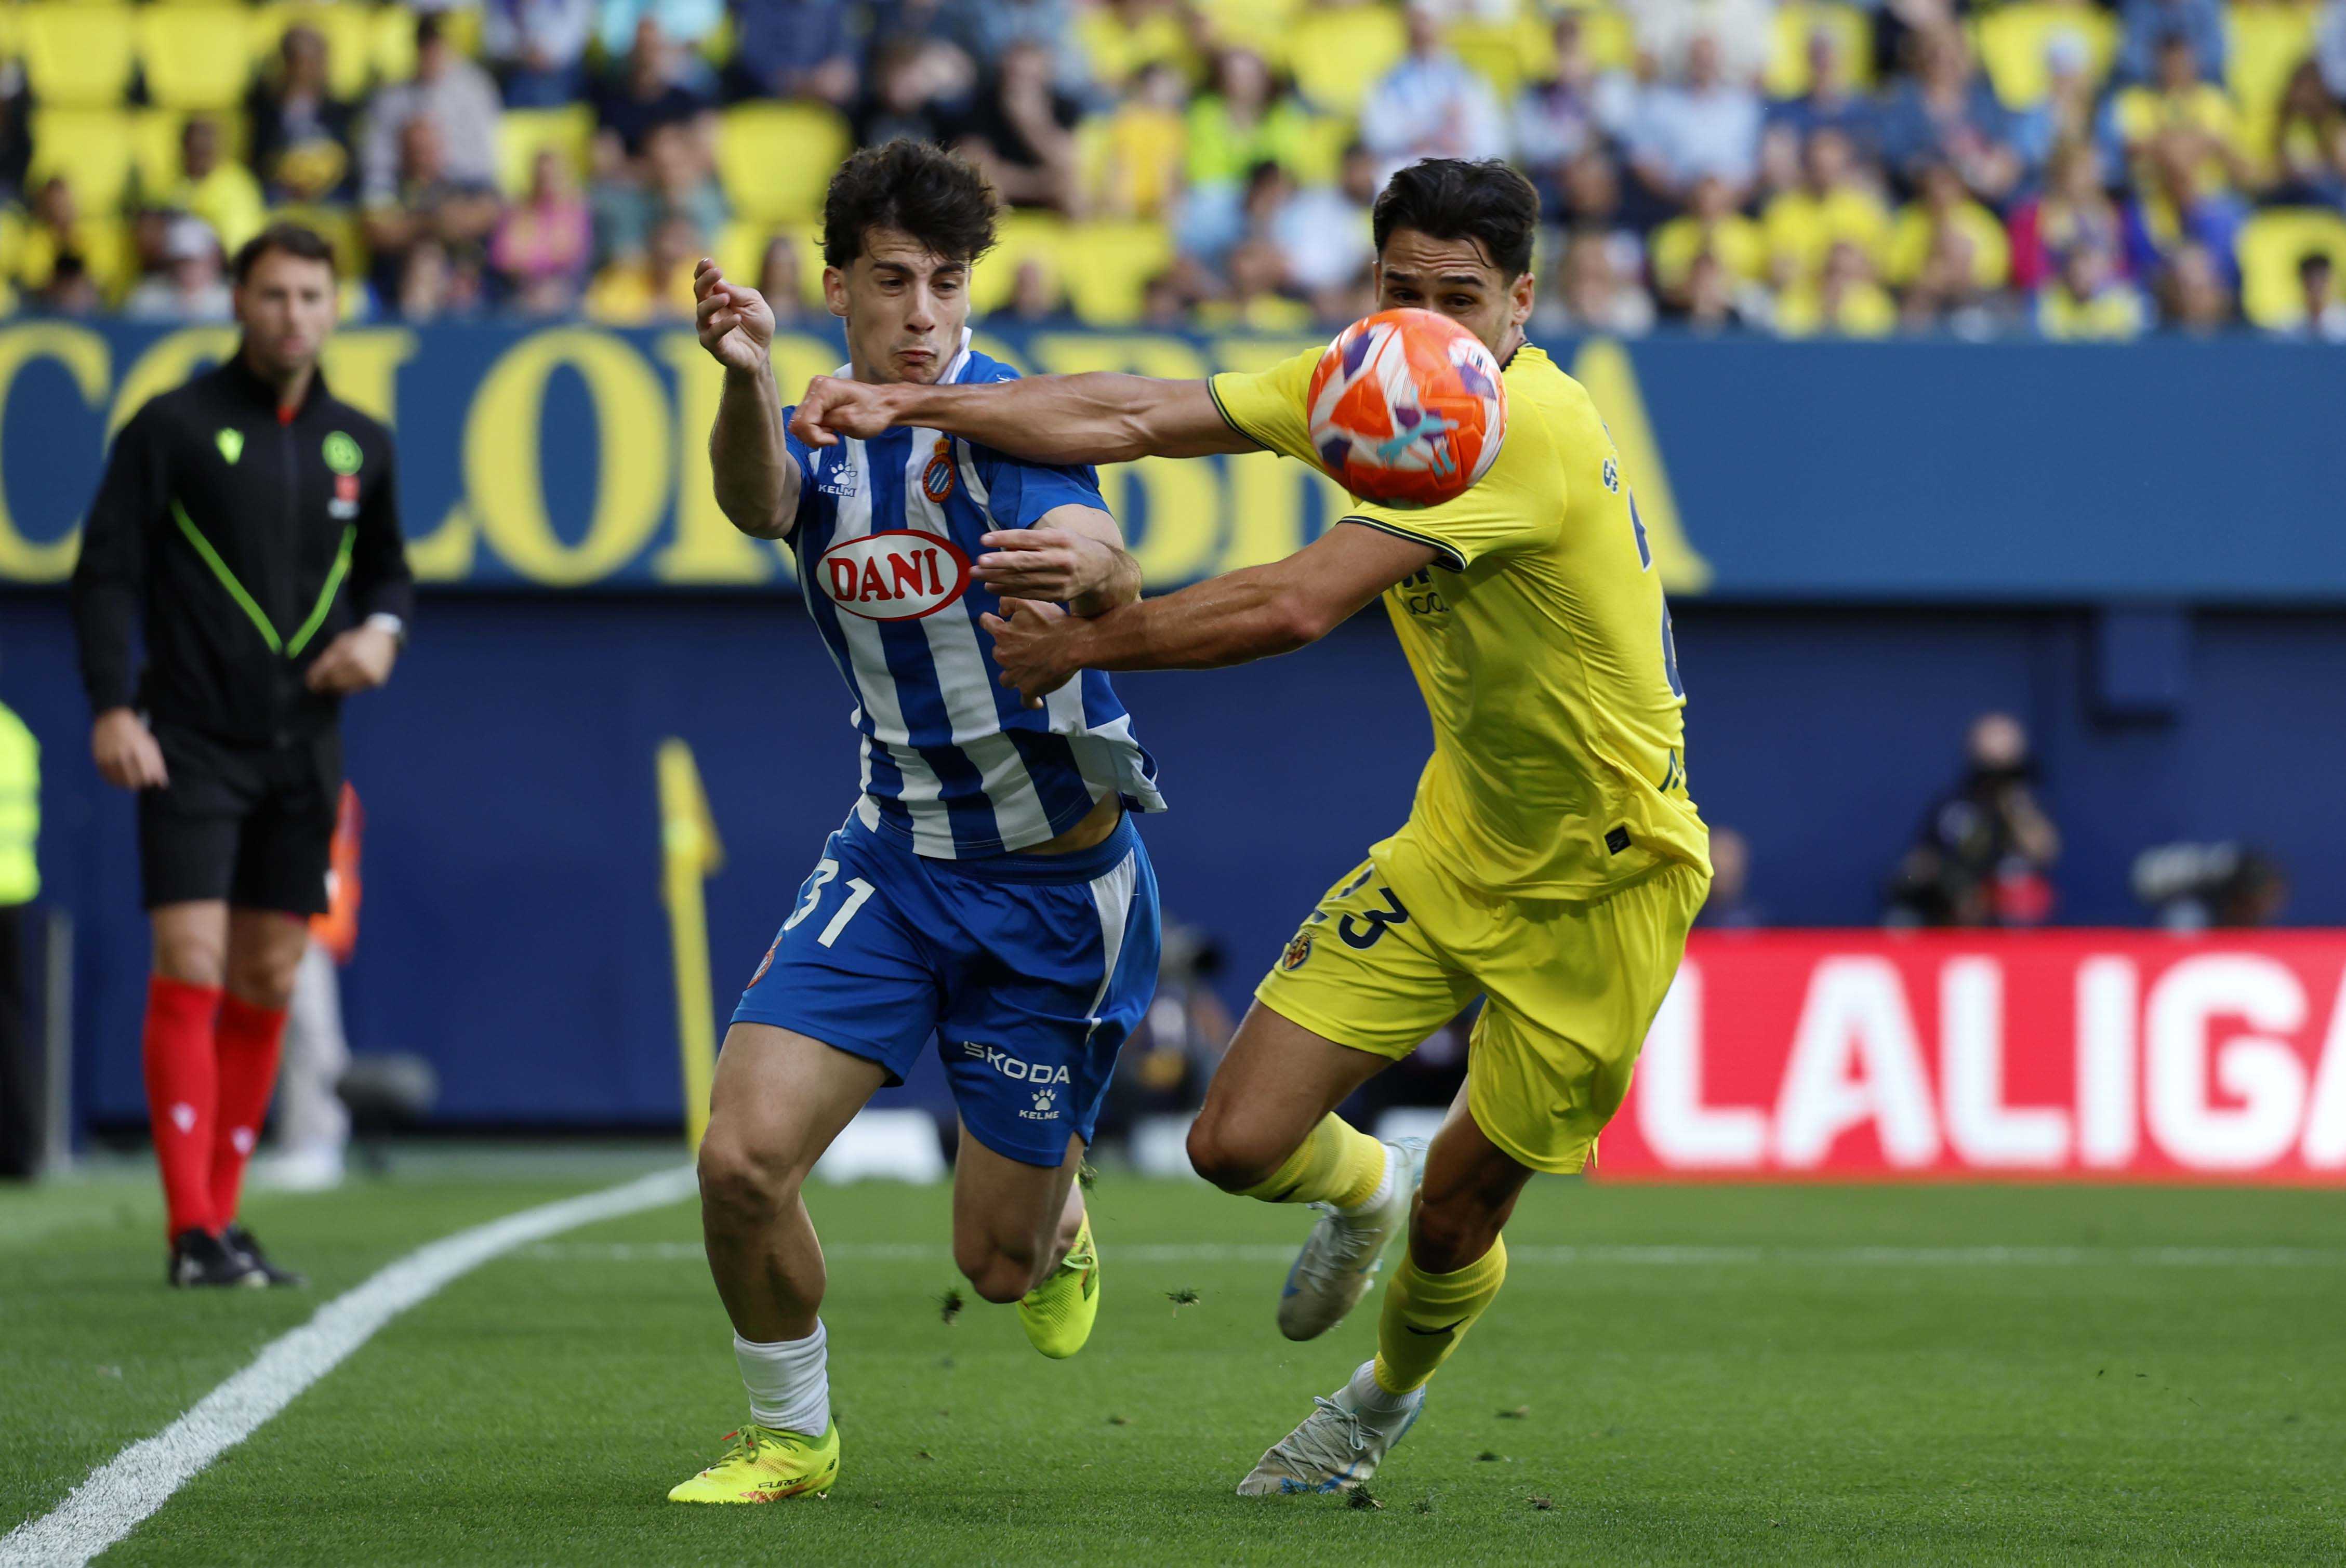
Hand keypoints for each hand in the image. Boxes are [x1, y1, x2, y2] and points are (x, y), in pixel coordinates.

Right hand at [92, 708, 166, 790]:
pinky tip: (119, 778)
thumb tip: (162, 785)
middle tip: (138, 780)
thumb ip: (158, 765)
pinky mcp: (99, 761)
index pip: (146, 776)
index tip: (148, 778)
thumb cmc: (136, 735)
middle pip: (133, 782)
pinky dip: (114, 781)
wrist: (112, 721)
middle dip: (138, 783)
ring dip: (126, 784)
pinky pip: (108, 778)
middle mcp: (121, 755)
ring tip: (129, 781)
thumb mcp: (150, 746)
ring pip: (119, 782)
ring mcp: (108, 758)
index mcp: (138, 751)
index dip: (148, 780)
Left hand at [305, 625, 399, 694]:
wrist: (384, 639)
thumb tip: (315, 673)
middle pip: (333, 680)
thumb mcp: (340, 642)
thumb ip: (328, 657)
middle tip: (314, 688)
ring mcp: (367, 674)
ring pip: (344, 687)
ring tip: (326, 688)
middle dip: (322, 685)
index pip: (326, 670)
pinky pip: (355, 688)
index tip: (309, 681)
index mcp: (347, 653)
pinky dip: (346, 688)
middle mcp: (358, 665)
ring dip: (333, 688)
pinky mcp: (374, 681)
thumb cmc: (358, 639)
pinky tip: (341, 685)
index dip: (315, 677)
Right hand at [693, 258, 774, 374]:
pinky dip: (724, 325)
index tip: (708, 261)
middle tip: (716, 271)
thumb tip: (720, 282)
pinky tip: (736, 318)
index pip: (704, 281)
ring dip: (712, 302)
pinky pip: (714, 334)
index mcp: (716, 296)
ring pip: (702, 312)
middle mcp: (708, 311)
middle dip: (705, 280)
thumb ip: (738, 292)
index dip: (703, 270)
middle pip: (699, 292)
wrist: (762, 352)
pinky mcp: (714, 345)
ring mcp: (708, 327)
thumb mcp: (754, 302)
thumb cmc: (757, 325)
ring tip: (725, 297)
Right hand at [790, 374, 905, 447]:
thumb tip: (807, 426)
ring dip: (814, 433)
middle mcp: (815, 386)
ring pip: (799, 423)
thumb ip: (827, 423)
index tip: (835, 438)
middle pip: (797, 422)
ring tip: (834, 431)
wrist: (885, 405)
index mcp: (823, 389)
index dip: (816, 437)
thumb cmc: (874, 413)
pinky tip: (831, 427)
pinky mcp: (816, 400)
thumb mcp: (851, 421)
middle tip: (834, 435)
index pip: (803, 421)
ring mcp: (814, 392)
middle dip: (814, 436)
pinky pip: (805, 420)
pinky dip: (816, 429)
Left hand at [973, 528, 1116, 602]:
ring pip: (1024, 580)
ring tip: (977, 575)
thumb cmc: (1073, 547)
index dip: (1004, 539)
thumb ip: (1034, 540)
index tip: (983, 540)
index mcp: (1061, 539)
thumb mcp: (1059, 536)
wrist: (1102, 570)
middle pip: (1024, 562)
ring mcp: (1061, 580)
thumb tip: (1003, 546)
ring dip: (997, 579)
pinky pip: (1029, 593)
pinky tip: (991, 587)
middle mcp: (1062, 560)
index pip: (1027, 538)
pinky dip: (1008, 591)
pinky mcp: (1059, 595)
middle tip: (977, 563)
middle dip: (997, 563)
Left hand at [978, 597, 1080, 709]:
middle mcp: (1004, 655)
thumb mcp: (1029, 602)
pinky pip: (1026, 700)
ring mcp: (1015, 675)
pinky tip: (1037, 702)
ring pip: (1007, 678)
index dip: (991, 621)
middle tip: (1026, 646)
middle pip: (999, 653)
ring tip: (1027, 672)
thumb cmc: (1053, 622)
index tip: (993, 620)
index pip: (987, 624)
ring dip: (1014, 674)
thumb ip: (1009, 602)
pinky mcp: (1029, 689)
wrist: (1074, 644)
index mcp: (1002, 633)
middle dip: (1009, 650)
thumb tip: (998, 609)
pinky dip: (1031, 701)